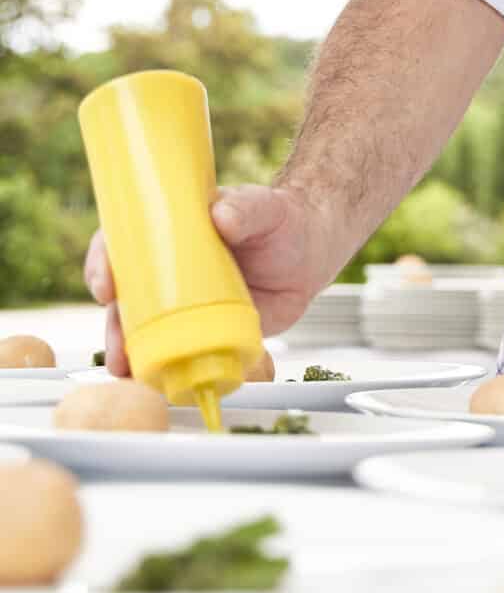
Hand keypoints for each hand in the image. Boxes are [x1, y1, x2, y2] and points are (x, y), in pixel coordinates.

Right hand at [83, 184, 340, 376]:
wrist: (311, 253)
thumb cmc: (280, 221)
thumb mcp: (263, 208)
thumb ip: (245, 208)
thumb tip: (222, 215)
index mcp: (167, 232)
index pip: (121, 244)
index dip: (104, 263)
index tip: (106, 285)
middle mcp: (167, 270)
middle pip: (125, 296)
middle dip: (113, 323)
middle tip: (116, 344)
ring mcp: (184, 302)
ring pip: (144, 329)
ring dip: (130, 352)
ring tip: (127, 371)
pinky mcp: (206, 329)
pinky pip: (178, 350)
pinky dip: (165, 367)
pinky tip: (158, 383)